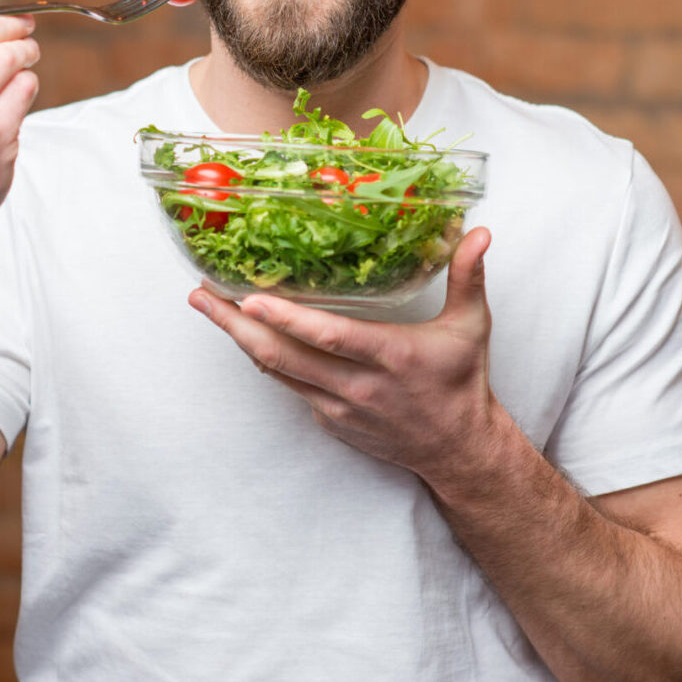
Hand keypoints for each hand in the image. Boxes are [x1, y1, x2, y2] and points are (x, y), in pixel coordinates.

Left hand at [188, 227, 493, 479]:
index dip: (288, 321)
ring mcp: (337, 407)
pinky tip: (244, 333)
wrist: (457, 450)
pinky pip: (287, 386)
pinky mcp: (328, 420)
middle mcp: (357, 386)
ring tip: (208, 306)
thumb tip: (479, 231)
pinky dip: (263, 359)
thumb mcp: (471, 327)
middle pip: (282, 357)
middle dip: (235, 326)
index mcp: (390, 357)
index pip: (330, 337)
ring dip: (238, 340)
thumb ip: (467, 276)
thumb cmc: (462, 381)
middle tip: (201, 295)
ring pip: (276, 372)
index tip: (249, 299)